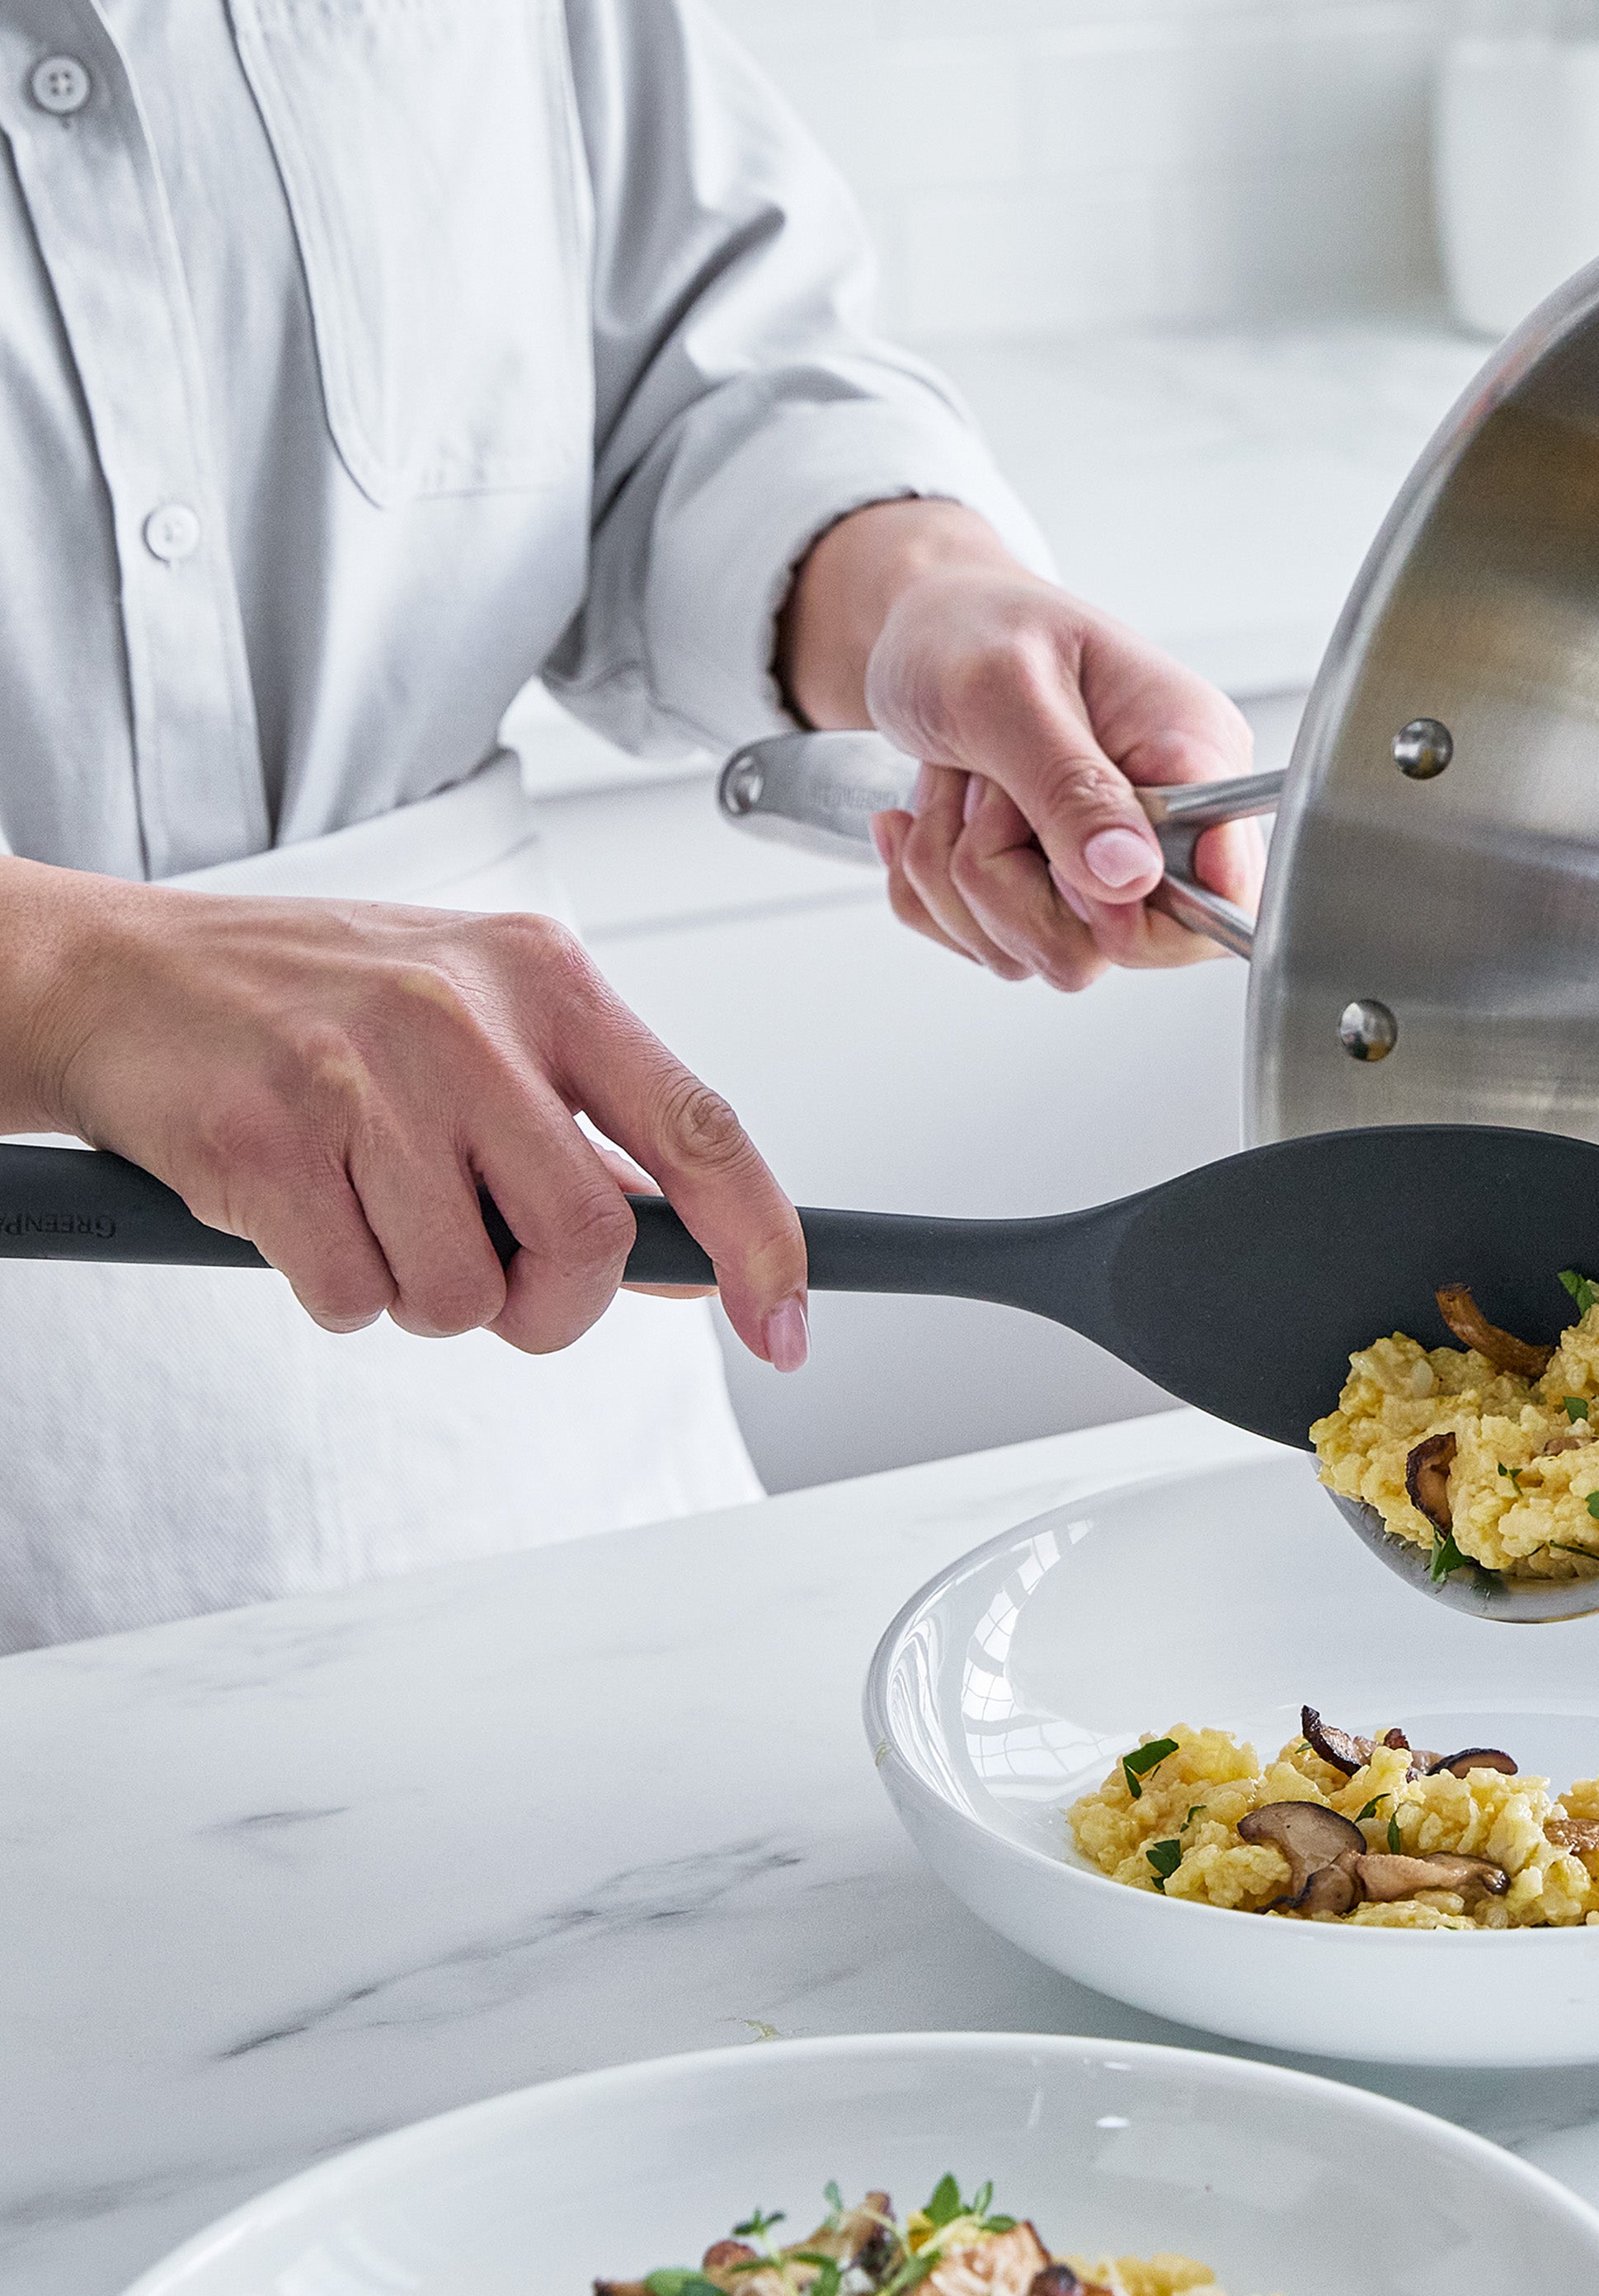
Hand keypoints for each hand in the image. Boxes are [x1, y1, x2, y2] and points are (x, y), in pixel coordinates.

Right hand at [0, 866, 809, 1364]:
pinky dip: (338, 1291)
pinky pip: (355, 1301)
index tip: (783, 1323)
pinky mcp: (268, 1141)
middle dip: (550, 1306)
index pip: (701, 1128)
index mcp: (547, 979)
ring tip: (371, 1212)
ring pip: (465, 1294)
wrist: (118, 972)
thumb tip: (698, 1261)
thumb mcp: (485, 1025)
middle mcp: (467, 1018)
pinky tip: (303, 1210)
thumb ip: (595, 1141)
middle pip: (589, 1243)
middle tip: (494, 1279)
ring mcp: (364, 1077)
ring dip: (426, 1296)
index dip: (761, 1241)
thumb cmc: (319, 1003)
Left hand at [777, 500, 1260, 990]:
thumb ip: (1071, 786)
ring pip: (1042, 952)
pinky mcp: (1052, 891)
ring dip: (959, 877)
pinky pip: (994, 947)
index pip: (1225, 895)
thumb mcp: (1006, 691)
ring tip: (956, 785)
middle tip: (985, 794)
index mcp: (1192, 756)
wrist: (918, 626)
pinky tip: (931, 818)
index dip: (1137, 910)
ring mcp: (1107, 866)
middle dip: (1011, 885)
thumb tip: (1133, 875)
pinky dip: (933, 892)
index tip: (1063, 862)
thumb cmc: (968, 630)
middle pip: (1116, 945)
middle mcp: (1165, 823)